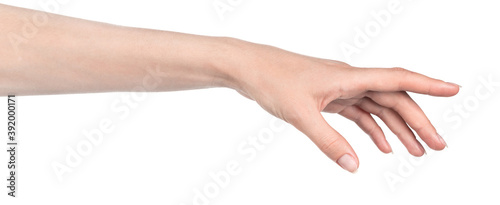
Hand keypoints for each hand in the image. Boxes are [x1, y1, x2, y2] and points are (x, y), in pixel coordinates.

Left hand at [218, 38, 459, 172]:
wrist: (249, 69)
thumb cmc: (272, 81)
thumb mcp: (300, 114)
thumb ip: (327, 141)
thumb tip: (354, 166)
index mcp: (349, 77)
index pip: (397, 79)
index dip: (428, 85)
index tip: (453, 90)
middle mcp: (349, 80)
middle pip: (394, 99)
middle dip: (418, 122)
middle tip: (437, 146)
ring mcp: (339, 88)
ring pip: (378, 108)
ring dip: (398, 129)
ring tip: (416, 152)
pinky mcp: (328, 97)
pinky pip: (358, 113)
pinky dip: (372, 129)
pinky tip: (381, 146)